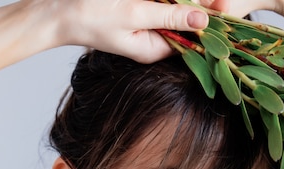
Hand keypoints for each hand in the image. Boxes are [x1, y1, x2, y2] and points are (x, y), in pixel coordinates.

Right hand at [49, 0, 230, 62]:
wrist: (59, 12)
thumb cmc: (92, 16)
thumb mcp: (134, 14)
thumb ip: (168, 15)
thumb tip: (203, 19)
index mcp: (154, 50)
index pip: (191, 37)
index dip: (209, 21)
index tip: (224, 5)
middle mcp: (153, 42)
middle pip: (185, 23)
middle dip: (198, 8)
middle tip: (220, 0)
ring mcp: (145, 29)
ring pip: (173, 11)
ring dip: (181, 2)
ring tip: (208, 0)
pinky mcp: (138, 16)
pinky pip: (159, 7)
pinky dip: (167, 1)